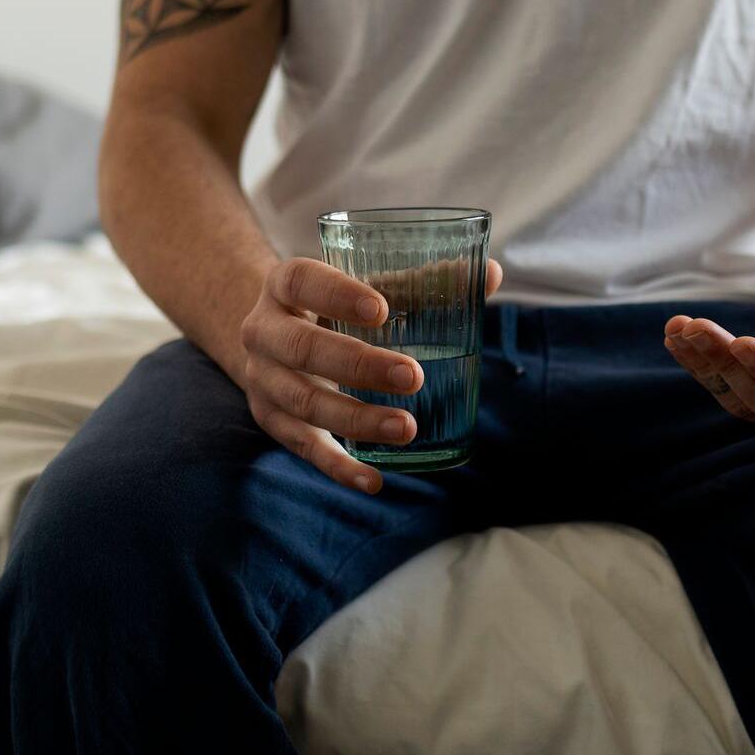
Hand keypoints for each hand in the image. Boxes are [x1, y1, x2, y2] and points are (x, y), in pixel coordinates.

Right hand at [237, 256, 503, 492]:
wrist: (272, 336)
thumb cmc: (334, 305)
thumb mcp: (365, 286)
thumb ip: (423, 283)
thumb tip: (492, 275)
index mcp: (284, 285)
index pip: (302, 282)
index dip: (337, 295)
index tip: (382, 310)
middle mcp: (263, 331)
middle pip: (302, 349)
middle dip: (359, 365)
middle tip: (413, 377)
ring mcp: (263, 380)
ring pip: (305, 404)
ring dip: (357, 419)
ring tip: (408, 428)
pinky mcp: (272, 420)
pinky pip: (305, 448)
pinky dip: (339, 467)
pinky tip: (374, 480)